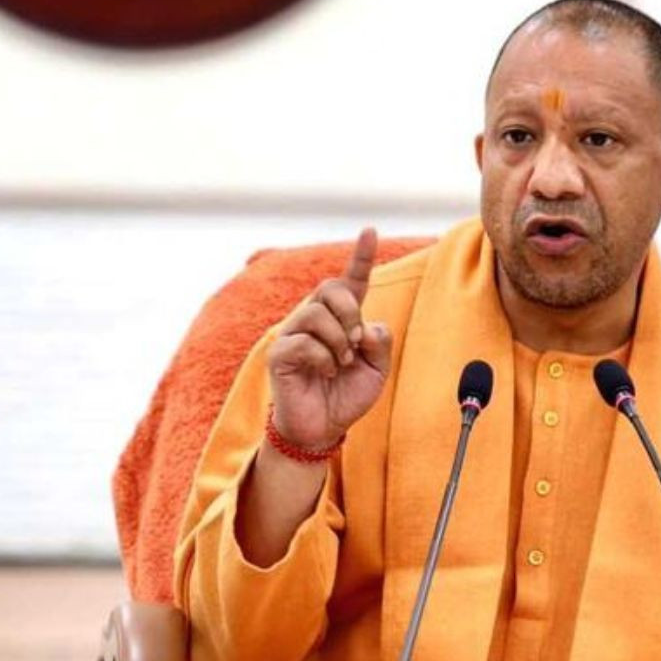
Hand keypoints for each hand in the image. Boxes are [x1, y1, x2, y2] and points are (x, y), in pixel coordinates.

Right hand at [266, 228, 391, 449]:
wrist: (324, 429)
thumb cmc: (347, 395)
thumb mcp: (377, 369)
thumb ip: (380, 342)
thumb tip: (366, 325)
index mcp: (340, 319)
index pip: (351, 281)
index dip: (361, 256)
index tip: (370, 231)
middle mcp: (314, 319)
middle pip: (330, 287)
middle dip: (350, 313)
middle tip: (356, 344)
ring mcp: (293, 334)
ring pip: (317, 313)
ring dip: (338, 340)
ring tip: (340, 363)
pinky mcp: (279, 354)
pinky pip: (304, 341)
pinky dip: (323, 358)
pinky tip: (324, 372)